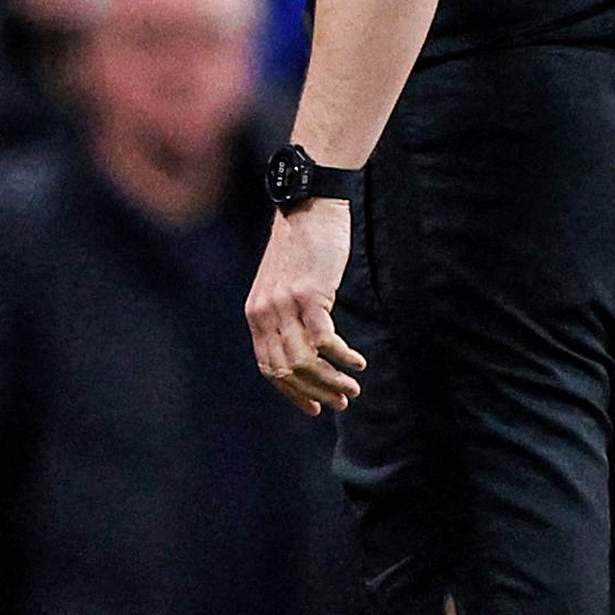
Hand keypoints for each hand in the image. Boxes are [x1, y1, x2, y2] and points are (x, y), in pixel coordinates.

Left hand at [246, 198, 364, 413]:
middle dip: (316, 393)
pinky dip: (342, 358)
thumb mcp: (281, 284)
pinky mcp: (310, 295)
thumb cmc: (300, 246)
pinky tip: (358, 362)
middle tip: (342, 401)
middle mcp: (265, 313)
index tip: (315, 407)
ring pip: (304, 362)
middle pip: (287, 371)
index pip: (268, 367)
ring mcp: (286, 304)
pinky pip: (324, 341)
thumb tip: (305, 349)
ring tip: (353, 388)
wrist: (308, 206)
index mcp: (256, 314)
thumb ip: (284, 315)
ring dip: (331, 381)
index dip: (293, 393)